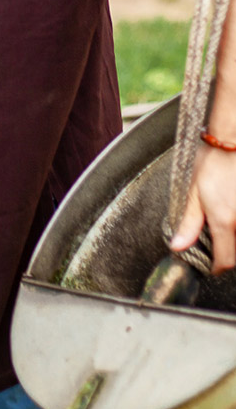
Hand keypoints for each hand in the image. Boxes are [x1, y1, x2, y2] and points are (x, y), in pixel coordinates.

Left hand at [171, 143, 235, 271]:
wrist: (232, 141)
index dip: (217, 267)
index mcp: (224, 221)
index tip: (211, 265)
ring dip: (235, 238)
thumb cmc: (211, 162)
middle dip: (228, 253)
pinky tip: (233, 208)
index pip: (225, 261)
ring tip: (224, 220)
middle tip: (216, 241)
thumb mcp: (194, 192)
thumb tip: (178, 247)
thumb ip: (188, 223)